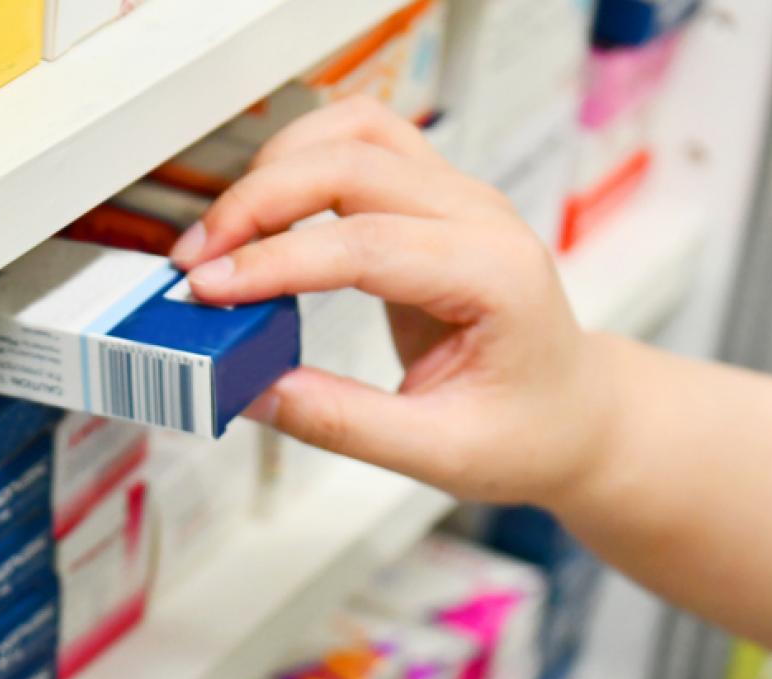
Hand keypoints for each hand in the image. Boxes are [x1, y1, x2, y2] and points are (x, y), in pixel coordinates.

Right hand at [170, 96, 614, 506]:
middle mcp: (480, 218)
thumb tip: (253, 391)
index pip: (367, 244)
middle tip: (196, 265)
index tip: (209, 292)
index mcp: (495, 277)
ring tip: (224, 234)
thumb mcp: (438, 453)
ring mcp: (458, 198)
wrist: (575, 413)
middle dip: (260, 203)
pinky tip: (264, 211)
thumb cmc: (527, 430)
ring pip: (357, 131)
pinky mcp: (432, 197)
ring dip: (279, 167)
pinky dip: (302, 160)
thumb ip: (344, 423)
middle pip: (354, 164)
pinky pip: (363, 144)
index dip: (276, 262)